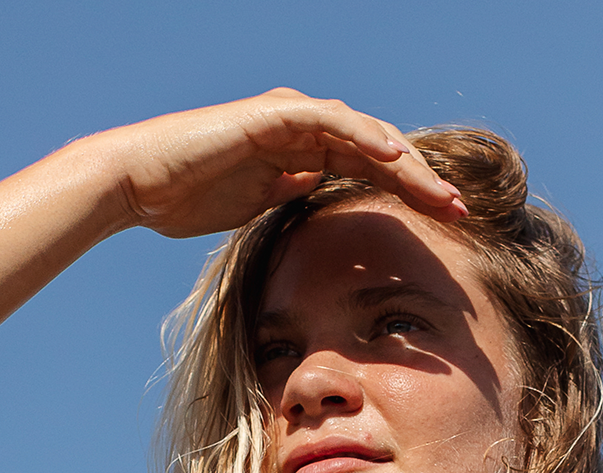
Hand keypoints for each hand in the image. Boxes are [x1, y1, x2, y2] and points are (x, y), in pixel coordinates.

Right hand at [96, 89, 466, 238]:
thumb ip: (293, 203)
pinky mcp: (273, 116)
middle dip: (422, 182)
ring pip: (364, 134)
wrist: (143, 185)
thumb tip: (321, 211)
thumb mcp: (258, 210)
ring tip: (439, 192)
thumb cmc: (188, 199)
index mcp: (305, 155)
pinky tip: (393, 157)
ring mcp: (290, 119)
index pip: (371, 173)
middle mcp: (304, 129)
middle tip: (459, 211)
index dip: (411, 195)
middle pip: (378, 152)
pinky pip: (329, 121)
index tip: (445, 225)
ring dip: (405, 163)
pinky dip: (363, 136)